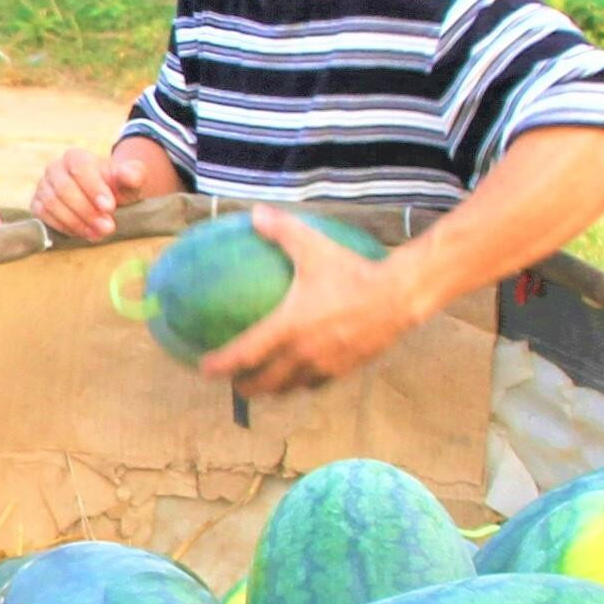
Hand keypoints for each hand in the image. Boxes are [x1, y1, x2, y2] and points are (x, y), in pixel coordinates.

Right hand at [33, 138, 164, 242]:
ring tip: (98, 233)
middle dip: (86, 211)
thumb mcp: (131, 180)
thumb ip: (133, 175)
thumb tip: (127, 175)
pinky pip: (43, 216)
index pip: (80, 168)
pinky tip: (83, 233)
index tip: (109, 207)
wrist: (104, 200)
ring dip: (75, 222)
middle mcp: (55, 168)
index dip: (93, 188)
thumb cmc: (117, 187)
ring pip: (52, 204)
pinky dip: (63, 227)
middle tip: (108, 227)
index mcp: (75, 157)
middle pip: (64, 188)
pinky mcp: (37, 205)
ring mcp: (43, 187)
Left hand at [200, 210, 424, 395]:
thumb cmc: (353, 271)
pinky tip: (302, 377)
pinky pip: (317, 384)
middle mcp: (303, 353)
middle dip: (245, 387)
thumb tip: (255, 213)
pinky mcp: (346, 370)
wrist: (399, 295)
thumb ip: (282, 231)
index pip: (244, 354)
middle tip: (234, 384)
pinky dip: (304, 384)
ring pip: (291, 388)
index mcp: (288, 328)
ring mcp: (325, 365)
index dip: (221, 365)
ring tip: (265, 386)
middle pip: (265, 382)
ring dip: (274, 390)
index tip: (204, 370)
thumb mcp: (314, 248)